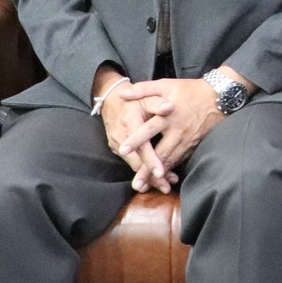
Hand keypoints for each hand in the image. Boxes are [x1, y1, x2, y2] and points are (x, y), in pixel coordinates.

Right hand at [95, 71, 175, 192]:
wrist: (112, 100)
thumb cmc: (135, 99)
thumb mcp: (147, 96)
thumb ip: (157, 102)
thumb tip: (169, 107)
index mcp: (130, 122)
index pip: (141, 145)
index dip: (150, 159)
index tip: (161, 172)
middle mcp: (121, 136)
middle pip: (136, 161)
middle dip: (150, 176)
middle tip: (165, 187)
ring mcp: (117, 144)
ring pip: (133, 164)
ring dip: (148, 177)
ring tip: (164, 185)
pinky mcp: (117, 149)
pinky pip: (132, 162)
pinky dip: (143, 170)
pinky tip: (155, 178)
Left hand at [115, 74, 233, 176]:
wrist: (220, 96)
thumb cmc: (190, 90)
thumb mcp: (167, 85)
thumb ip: (143, 89)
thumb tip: (122, 94)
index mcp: (168, 115)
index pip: (150, 129)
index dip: (137, 139)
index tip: (124, 150)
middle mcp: (177, 130)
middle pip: (160, 153)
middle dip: (147, 169)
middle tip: (136, 183)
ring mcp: (187, 139)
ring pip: (171, 160)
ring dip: (158, 174)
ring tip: (147, 186)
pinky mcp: (193, 144)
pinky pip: (180, 160)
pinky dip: (171, 170)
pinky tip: (163, 179)